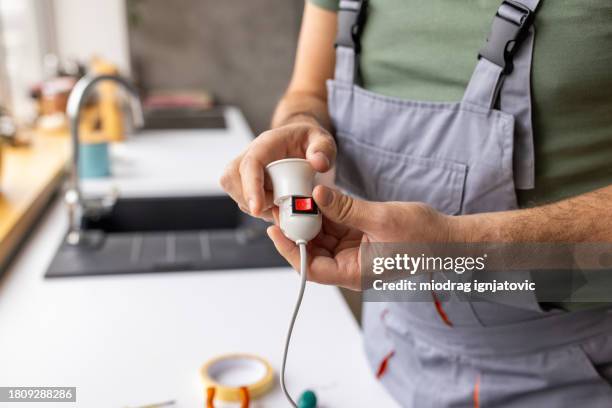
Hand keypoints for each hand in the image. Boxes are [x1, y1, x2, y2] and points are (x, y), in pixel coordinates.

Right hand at [220, 122, 335, 220]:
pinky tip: (277, 207)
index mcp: (267, 143)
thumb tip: (319, 163)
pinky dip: (260, 210)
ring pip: (236, 193)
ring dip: (256, 207)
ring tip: (281, 206)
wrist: (301, 142)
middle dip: (250, 200)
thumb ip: (324, 149)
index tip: (257, 208)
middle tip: (277, 206)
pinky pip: (244, 200)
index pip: (250, 163)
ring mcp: (245, 170)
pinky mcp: (247, 183)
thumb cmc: (309, 140)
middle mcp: (250, 155)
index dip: (251, 187)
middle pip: (232, 179)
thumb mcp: (323, 140)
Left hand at [266, 185, 457, 289]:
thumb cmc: (422, 237)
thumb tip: (318, 195)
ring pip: (322, 238)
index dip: (291, 250)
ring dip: (310, 220)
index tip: (276, 230)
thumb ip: (347, 208)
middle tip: (282, 207)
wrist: (447, 239)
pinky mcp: (359, 239)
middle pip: (313, 252)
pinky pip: (335, 228)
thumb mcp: (381, 219)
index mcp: (355, 273)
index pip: (312, 268)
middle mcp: (351, 266)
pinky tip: (316, 198)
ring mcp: (354, 252)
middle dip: (297, 230)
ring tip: (296, 199)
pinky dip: (325, 214)